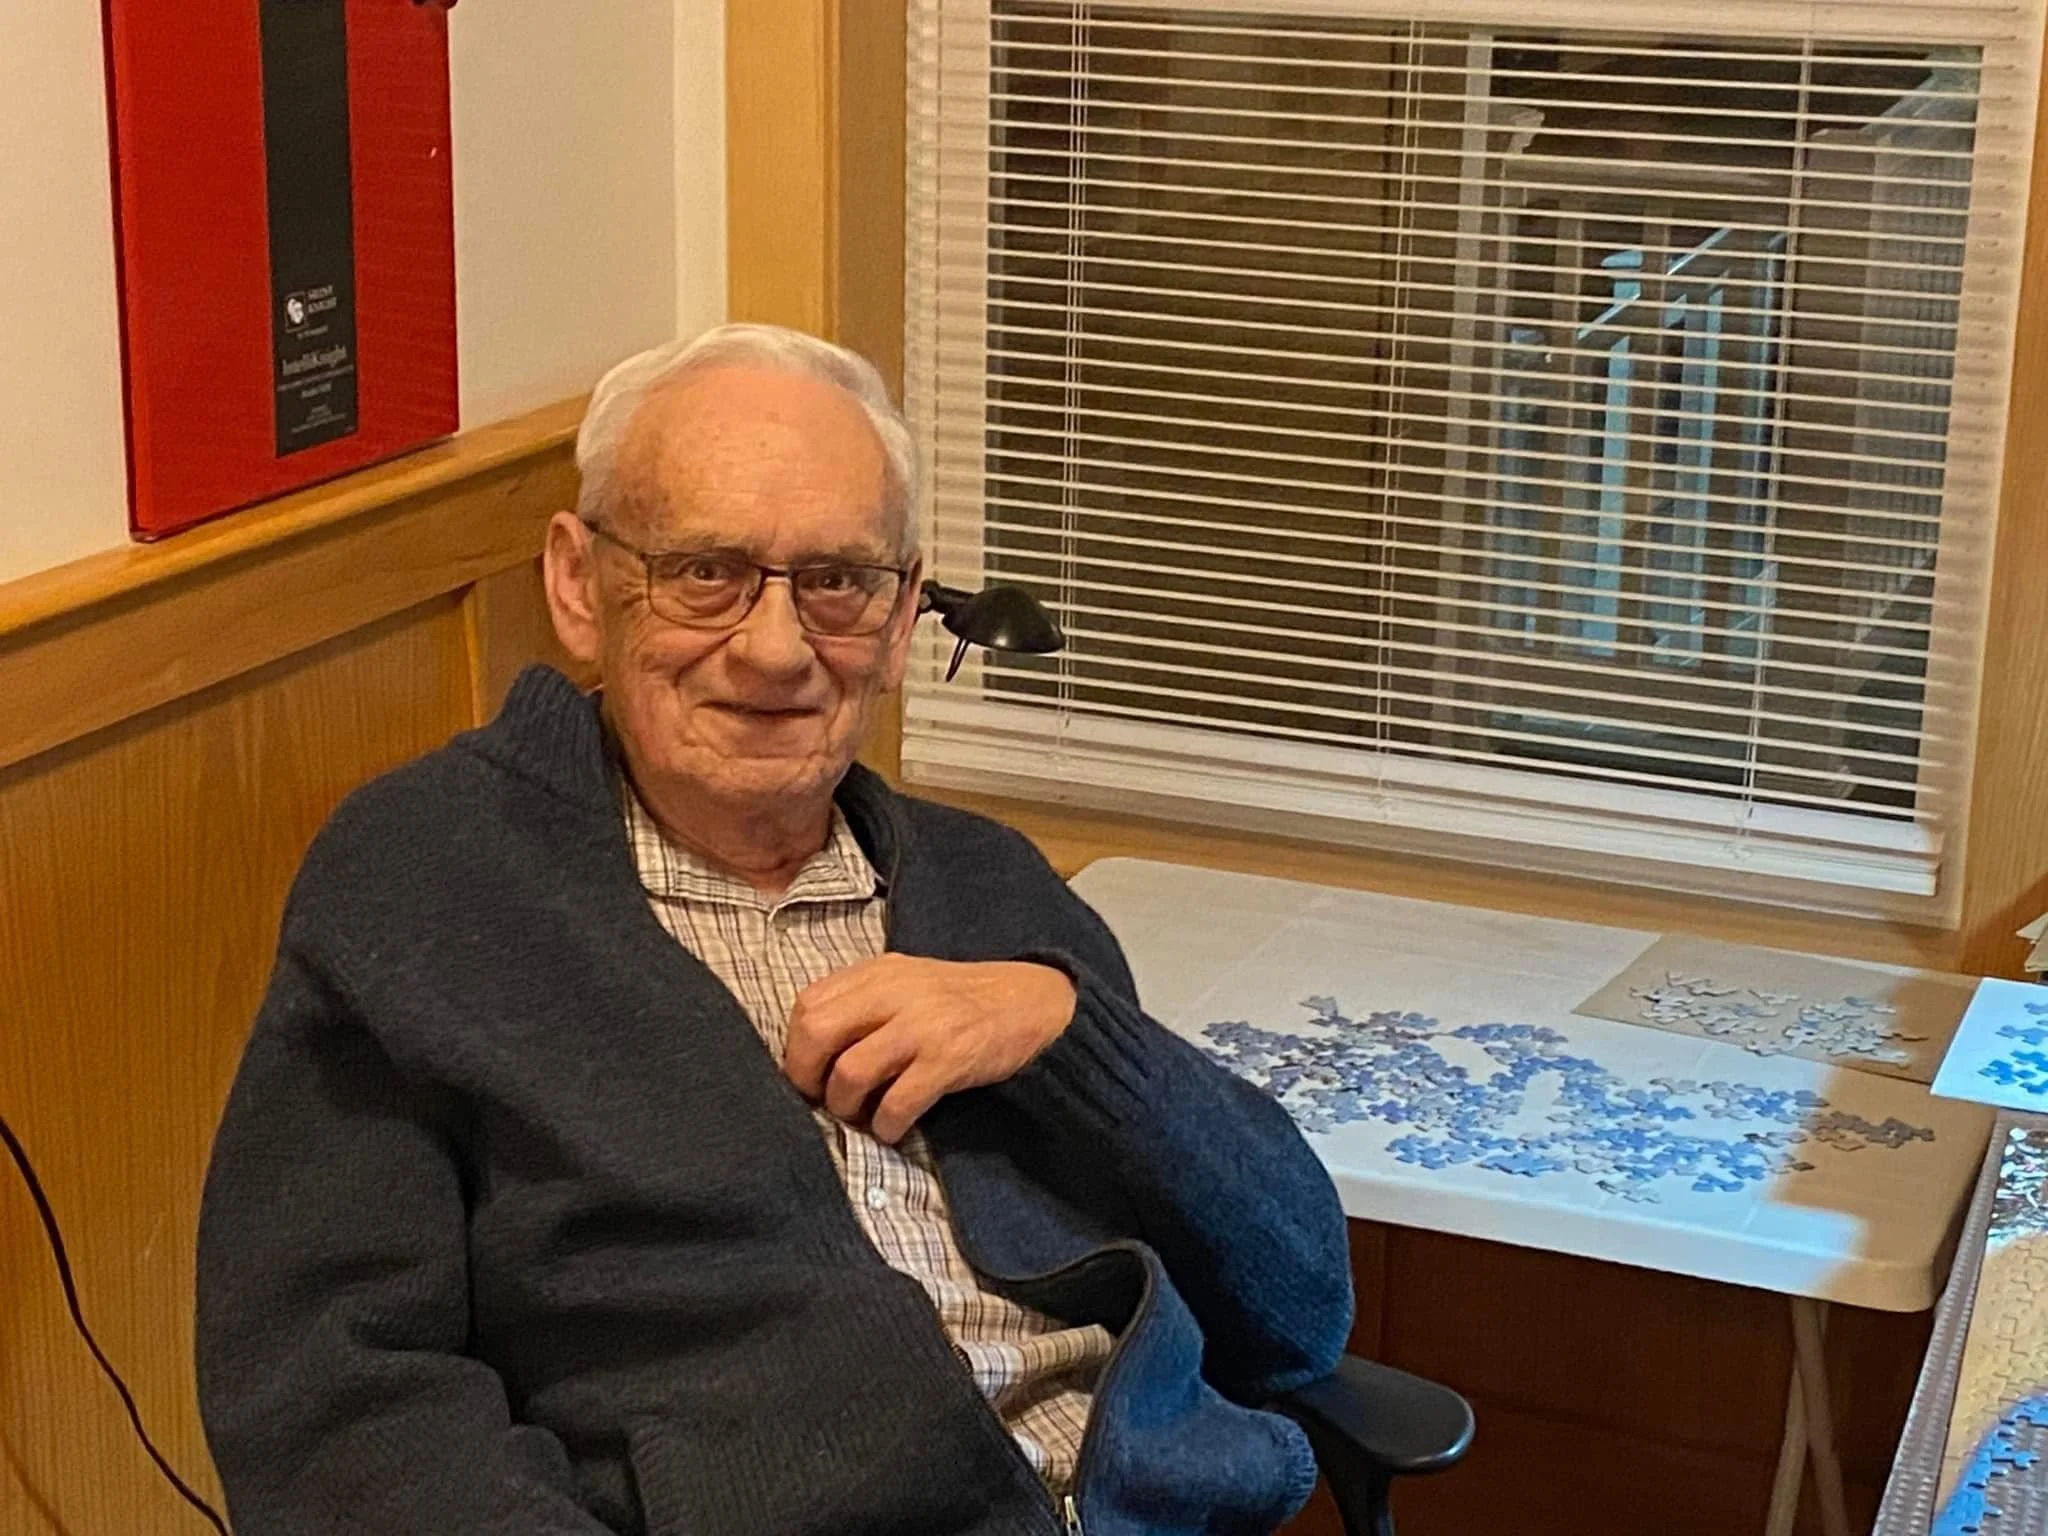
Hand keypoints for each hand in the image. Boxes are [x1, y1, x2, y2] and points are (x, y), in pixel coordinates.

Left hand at [783, 956, 1076, 1142]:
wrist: (1034, 1003)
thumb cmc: (963, 1002)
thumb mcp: (909, 985)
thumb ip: (864, 1005)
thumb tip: (811, 1053)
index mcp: (880, 972)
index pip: (808, 1004)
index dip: (796, 1049)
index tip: (807, 1076)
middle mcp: (896, 992)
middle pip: (818, 1033)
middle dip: (808, 1078)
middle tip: (823, 1101)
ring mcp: (923, 1025)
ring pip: (851, 1072)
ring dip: (846, 1107)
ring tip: (860, 1117)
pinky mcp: (949, 1058)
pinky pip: (897, 1102)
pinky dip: (886, 1125)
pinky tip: (893, 1128)